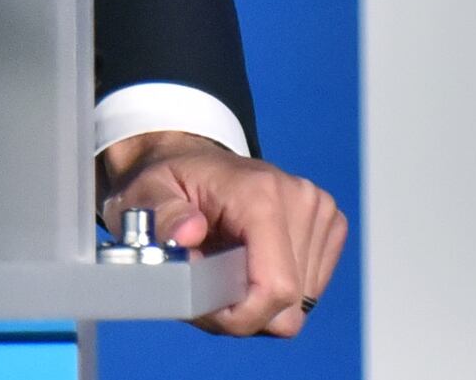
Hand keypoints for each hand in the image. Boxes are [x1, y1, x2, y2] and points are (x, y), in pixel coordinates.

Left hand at [101, 131, 349, 338]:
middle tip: (205, 285)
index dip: (241, 316)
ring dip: (259, 302)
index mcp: (260, 193)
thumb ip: (163, 217)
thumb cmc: (170, 181)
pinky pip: (308, 293)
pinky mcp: (329, 225)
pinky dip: (276, 292)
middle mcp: (300, 199)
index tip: (207, 307)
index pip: (276, 287)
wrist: (194, 160)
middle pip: (287, 304)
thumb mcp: (146, 194)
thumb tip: (188, 234)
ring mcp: (319, 212)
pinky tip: (250, 265)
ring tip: (225, 270)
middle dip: (244, 311)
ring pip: (299, 305)